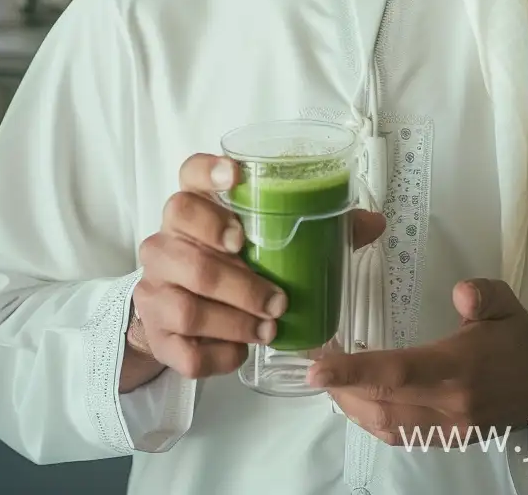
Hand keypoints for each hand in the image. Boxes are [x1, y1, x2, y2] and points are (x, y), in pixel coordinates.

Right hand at [122, 152, 386, 389]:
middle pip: (190, 254)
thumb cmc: (226, 267)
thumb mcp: (261, 242)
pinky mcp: (156, 333)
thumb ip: (315, 228)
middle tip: (277, 298)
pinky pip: (187, 350)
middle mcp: (164, 243)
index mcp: (190, 210)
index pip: (187, 176)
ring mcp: (154, 289)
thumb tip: (373, 222)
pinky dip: (221, 355)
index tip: (236, 177)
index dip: (208, 173)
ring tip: (268, 329)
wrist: (172, 313)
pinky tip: (240, 351)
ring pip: (188, 308)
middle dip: (238, 282)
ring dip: (236, 323)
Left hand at [308, 278, 527, 446]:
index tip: (316, 366)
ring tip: (331, 380)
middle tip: (313, 365)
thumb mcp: (507, 304)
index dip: (353, 371)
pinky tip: (360, 398)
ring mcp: (451, 429)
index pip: (397, 373)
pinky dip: (374, 420)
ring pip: (388, 427)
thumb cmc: (523, 339)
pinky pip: (403, 436)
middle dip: (341, 388)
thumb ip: (483, 295)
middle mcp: (452, 407)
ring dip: (353, 406)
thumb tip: (462, 293)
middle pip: (382, 406)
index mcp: (460, 370)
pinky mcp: (452, 439)